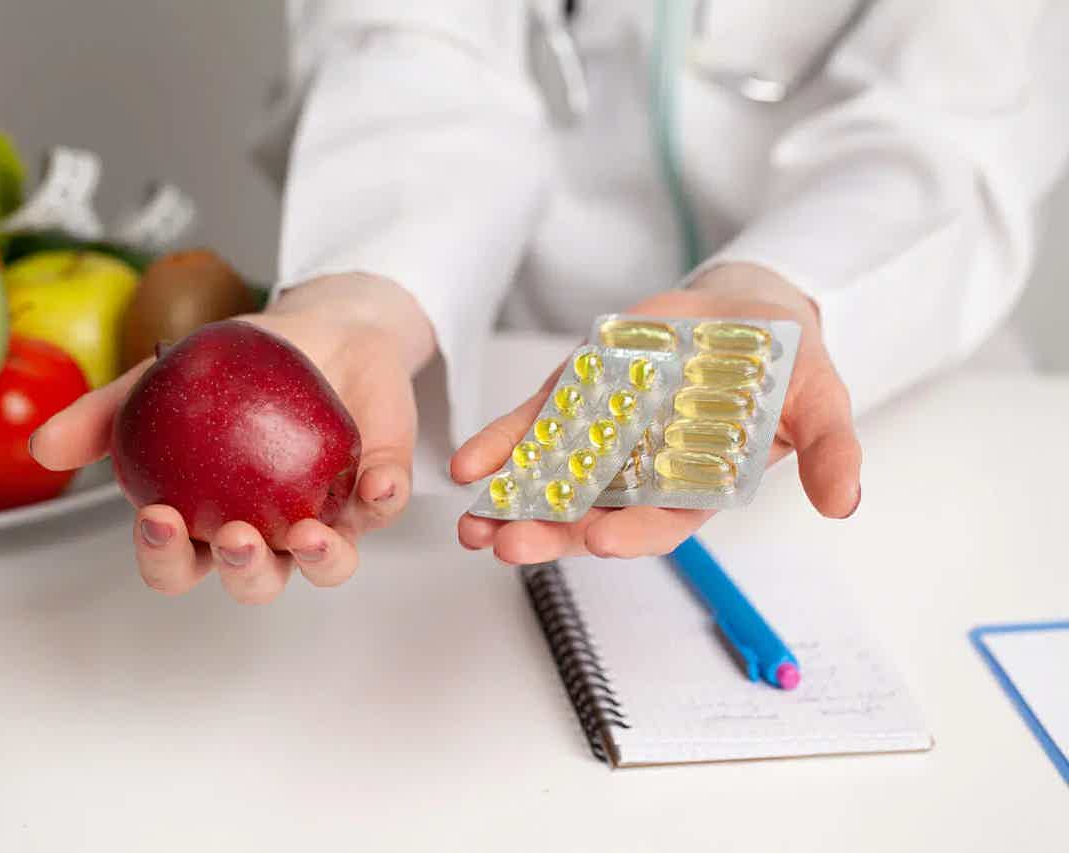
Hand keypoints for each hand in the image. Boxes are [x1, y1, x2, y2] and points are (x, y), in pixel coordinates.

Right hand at [30, 274, 431, 601]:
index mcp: (213, 521)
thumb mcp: (163, 381)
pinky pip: (384, 509)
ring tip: (308, 533)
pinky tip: (377, 483)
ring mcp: (329, 517)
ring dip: (320, 560)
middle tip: (235, 534)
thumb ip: (108, 414)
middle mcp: (272, 532)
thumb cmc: (239, 367)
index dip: (167, 559)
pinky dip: (383, 499)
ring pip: (329, 566)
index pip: (182, 564)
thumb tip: (44, 447)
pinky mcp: (379, 491)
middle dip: (244, 571)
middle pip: (254, 580)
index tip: (159, 519)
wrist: (319, 328)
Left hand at [452, 263, 861, 562]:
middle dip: (550, 532)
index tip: (598, 541)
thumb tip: (846, 501)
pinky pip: (531, 431)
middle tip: (508, 545)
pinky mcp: (575, 403)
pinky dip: (499, 447)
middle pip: (591, 515)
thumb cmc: (784, 365)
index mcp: (696, 488)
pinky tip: (467, 464)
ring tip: (473, 526)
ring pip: (550, 483)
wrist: (746, 314)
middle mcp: (642, 475)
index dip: (631, 534)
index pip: (660, 523)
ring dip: (510, 505)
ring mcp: (602, 441)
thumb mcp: (821, 400)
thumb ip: (830, 449)